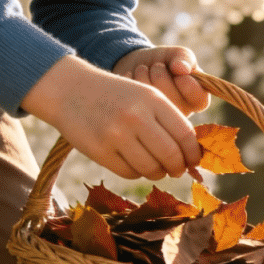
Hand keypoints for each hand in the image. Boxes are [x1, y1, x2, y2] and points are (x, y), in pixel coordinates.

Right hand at [21, 56, 201, 179]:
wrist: (71, 90)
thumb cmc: (116, 96)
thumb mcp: (144, 96)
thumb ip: (168, 120)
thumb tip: (192, 154)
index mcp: (153, 99)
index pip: (185, 135)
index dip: (193, 154)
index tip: (193, 161)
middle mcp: (136, 116)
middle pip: (171, 156)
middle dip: (178, 168)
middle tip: (176, 170)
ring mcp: (116, 134)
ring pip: (152, 168)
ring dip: (157, 173)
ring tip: (155, 167)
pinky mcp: (100, 150)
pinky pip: (130, 173)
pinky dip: (136, 172)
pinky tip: (133, 162)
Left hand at [113, 45, 211, 113]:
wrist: (138, 65)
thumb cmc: (164, 62)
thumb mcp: (177, 55)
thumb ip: (184, 58)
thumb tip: (181, 69)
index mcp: (196, 101)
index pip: (199, 99)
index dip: (187, 83)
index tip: (177, 70)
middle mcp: (180, 114)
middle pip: (170, 97)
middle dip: (160, 73)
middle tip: (157, 66)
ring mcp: (158, 119)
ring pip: (150, 97)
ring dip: (144, 73)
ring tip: (144, 69)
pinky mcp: (138, 117)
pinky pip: (133, 97)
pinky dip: (130, 79)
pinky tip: (133, 77)